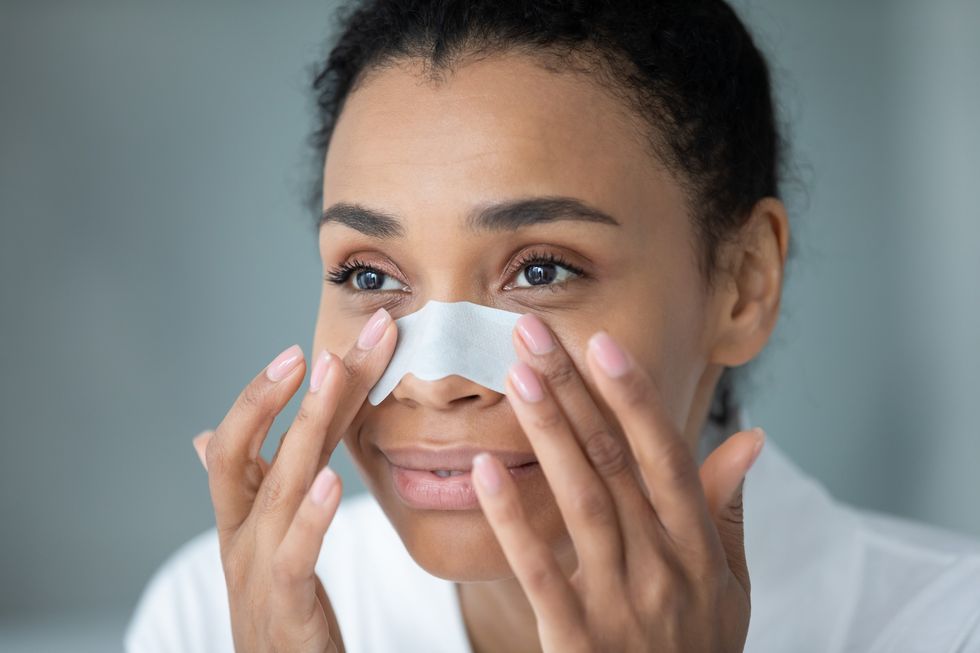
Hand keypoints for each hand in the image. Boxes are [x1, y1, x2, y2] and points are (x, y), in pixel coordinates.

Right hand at [190, 308, 396, 652]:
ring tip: (332, 374)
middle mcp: (242, 533)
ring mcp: (257, 569)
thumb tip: (201, 436)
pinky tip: (332, 481)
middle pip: (248, 447)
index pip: (257, 436)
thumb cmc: (279, 606)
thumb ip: (255, 484)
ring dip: (305, 424)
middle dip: (286, 388)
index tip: (328, 341)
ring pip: (275, 487)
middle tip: (335, 337)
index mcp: (241, 513)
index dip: (284, 388)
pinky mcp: (285, 609)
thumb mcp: (264, 540)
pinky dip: (312, 517)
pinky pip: (295, 556)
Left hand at [470, 313, 764, 652]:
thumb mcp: (731, 584)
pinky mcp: (577, 639)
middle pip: (613, 463)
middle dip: (573, 391)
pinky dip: (513, 519)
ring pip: (582, 502)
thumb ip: (728, 508)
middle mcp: (663, 565)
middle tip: (532, 333)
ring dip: (548, 434)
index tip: (602, 343)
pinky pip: (540, 571)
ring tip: (516, 376)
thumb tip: (751, 437)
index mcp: (698, 546)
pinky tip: (485, 470)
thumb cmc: (699, 649)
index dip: (634, 397)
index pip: (665, 455)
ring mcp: (620, 602)